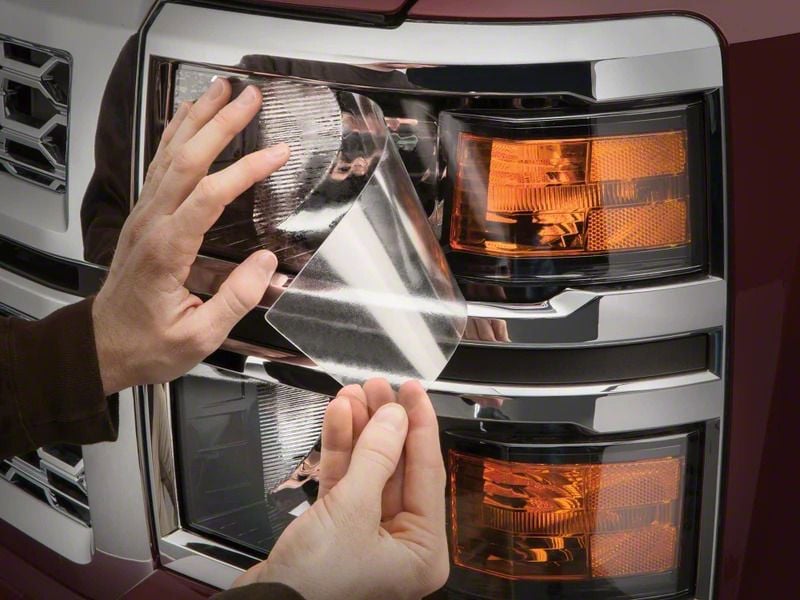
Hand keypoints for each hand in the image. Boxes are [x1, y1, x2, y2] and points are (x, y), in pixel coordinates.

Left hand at [92, 79, 288, 393]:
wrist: (103, 344)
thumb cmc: (148, 343)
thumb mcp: (199, 336)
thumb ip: (235, 299)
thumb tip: (266, 264)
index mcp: (166, 251)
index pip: (209, 196)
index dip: (245, 170)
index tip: (277, 153)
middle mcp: (151, 225)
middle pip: (186, 160)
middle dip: (221, 124)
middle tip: (249, 98)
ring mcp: (143, 216)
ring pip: (169, 155)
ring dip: (197, 119)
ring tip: (221, 90)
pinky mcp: (143, 217)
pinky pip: (159, 165)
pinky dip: (175, 135)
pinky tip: (187, 118)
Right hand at [234, 379, 449, 599]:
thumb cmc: (314, 585)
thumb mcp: (351, 511)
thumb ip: (376, 458)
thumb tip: (395, 418)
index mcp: (422, 551)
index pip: (427, 473)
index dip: (419, 426)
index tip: (414, 392)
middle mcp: (400, 544)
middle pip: (397, 467)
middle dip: (384, 424)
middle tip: (379, 388)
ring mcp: (368, 534)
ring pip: (369, 469)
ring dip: (360, 431)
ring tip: (354, 394)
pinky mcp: (338, 528)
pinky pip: (346, 480)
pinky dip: (341, 450)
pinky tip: (339, 417)